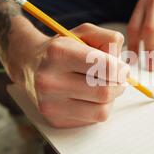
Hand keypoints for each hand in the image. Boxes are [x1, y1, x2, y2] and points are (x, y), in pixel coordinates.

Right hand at [7, 20, 128, 127]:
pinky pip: (92, 120)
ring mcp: (50, 103)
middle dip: (118, 85)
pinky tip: (89, 97)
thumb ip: (108, 39)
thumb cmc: (64, 48)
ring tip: (103, 87)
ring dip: (110, 99)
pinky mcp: (55, 120)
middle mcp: (50, 80)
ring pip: (102, 111)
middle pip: (106, 91)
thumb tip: (122, 65)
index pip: (106, 67)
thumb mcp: (85, 33)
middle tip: (116, 79)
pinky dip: (98, 109)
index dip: (121, 69)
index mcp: (58, 53)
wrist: (30, 64)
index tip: (121, 68)